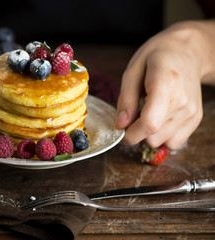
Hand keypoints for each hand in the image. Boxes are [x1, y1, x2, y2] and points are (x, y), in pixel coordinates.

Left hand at [116, 21, 214, 149]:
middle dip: (137, 132)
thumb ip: (126, 99)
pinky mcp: (195, 119)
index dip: (131, 134)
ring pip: (163, 142)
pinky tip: (159, 117)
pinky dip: (162, 135)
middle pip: (154, 137)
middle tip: (133, 115)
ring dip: (149, 134)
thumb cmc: (157, 57)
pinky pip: (174, 142)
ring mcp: (191, 112)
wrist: (187, 51)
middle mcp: (183, 101)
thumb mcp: (133, 71)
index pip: (149, 123)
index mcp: (166, 84)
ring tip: (148, 112)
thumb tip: (120, 125)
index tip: (121, 130)